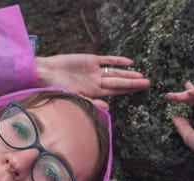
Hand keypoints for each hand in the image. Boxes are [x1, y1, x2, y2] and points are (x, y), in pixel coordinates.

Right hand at [35, 54, 149, 108]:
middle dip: (133, 82)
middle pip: (119, 82)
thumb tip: (108, 108)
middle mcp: (96, 81)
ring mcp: (94, 70)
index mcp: (94, 92)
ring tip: (141, 75)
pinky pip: (107, 60)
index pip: (115, 91)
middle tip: (147, 82)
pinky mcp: (90, 60)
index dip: (129, 90)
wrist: (46, 73)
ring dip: (128, 73)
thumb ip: (91, 102)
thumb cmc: (56, 88)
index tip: (141, 90)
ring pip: (115, 71)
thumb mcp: (73, 98)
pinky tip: (129, 62)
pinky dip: (117, 60)